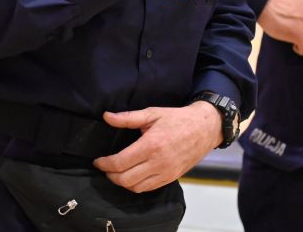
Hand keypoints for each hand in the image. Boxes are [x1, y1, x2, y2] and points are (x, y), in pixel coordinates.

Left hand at [93, 102, 220, 191]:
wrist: (204, 128)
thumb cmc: (178, 119)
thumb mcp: (152, 113)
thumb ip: (128, 117)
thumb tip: (107, 117)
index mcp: (151, 145)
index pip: (120, 162)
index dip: (105, 164)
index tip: (98, 161)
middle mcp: (158, 162)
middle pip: (125, 179)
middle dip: (110, 175)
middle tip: (105, 167)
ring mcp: (166, 172)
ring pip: (136, 187)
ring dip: (122, 182)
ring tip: (116, 172)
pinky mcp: (171, 178)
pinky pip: (148, 189)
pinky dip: (136, 186)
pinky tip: (132, 176)